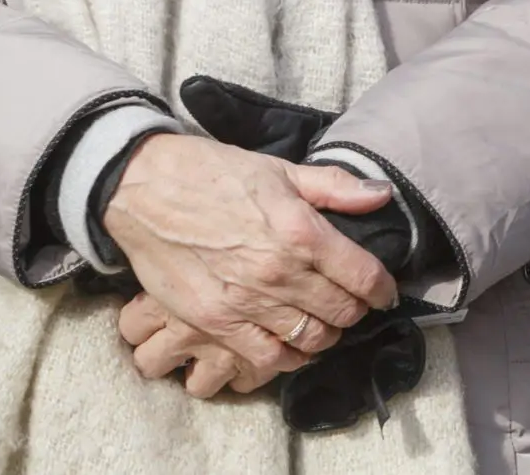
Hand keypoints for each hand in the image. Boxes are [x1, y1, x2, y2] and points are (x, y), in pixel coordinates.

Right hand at [102, 133, 397, 377]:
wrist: (144, 189)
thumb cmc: (216, 174)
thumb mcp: (283, 171)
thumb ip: (337, 188)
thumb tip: (382, 194)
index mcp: (303, 233)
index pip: (364, 277)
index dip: (384, 290)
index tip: (385, 294)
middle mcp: (279, 273)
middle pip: (341, 313)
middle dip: (355, 313)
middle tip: (353, 307)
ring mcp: (244, 302)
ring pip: (308, 339)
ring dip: (324, 337)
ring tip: (324, 326)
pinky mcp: (211, 322)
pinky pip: (263, 357)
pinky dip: (284, 358)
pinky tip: (289, 347)